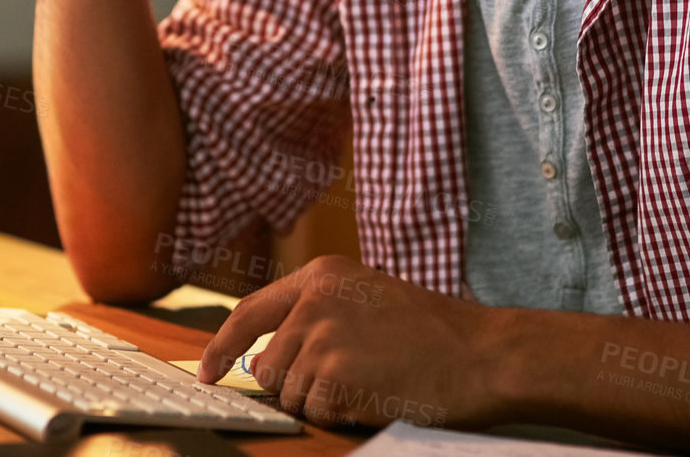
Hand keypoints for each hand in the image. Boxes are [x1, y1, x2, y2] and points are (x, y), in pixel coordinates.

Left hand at [196, 255, 501, 430]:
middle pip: (268, 365)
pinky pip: (313, 412)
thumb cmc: (436, 333)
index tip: (207, 370)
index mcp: (322, 275)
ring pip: (289, 393)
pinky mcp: (333, 372)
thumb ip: (319, 315)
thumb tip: (269, 354)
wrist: (482, 353)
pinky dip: (340, 414)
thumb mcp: (370, 298)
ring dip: (322, 401)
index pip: (249, 311)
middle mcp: (314, 299)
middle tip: (347, 382)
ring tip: (369, 381)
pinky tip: (374, 393)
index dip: (221, 345)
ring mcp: (322, 335)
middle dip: (296, 386)